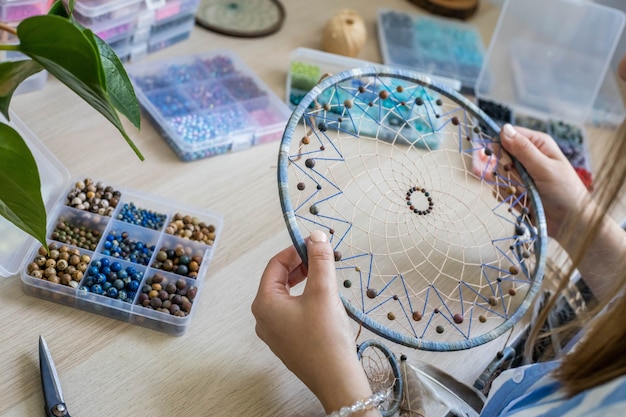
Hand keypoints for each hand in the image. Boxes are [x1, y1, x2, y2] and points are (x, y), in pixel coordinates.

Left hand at [252, 230, 376, 413]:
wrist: (336, 380)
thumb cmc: (326, 337)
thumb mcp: (323, 291)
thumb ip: (319, 260)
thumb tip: (317, 236)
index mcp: (264, 303)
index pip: (275, 265)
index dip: (296, 250)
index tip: (316, 243)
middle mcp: (263, 318)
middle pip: (279, 280)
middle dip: (301, 265)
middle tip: (322, 258)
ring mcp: (274, 332)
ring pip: (286, 296)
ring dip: (304, 281)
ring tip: (325, 276)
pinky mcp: (288, 342)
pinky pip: (292, 311)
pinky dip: (305, 298)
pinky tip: (324, 299)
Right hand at [499, 123, 590, 243]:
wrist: (571, 223)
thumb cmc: (565, 192)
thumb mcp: (545, 168)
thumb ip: (523, 149)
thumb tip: (504, 129)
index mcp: (538, 144)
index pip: (509, 135)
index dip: (501, 145)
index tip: (505, 160)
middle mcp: (528, 157)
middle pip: (500, 156)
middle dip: (506, 170)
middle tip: (522, 179)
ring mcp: (521, 174)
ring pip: (498, 174)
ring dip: (508, 185)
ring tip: (526, 193)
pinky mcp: (516, 190)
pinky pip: (500, 190)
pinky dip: (508, 197)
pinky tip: (522, 201)